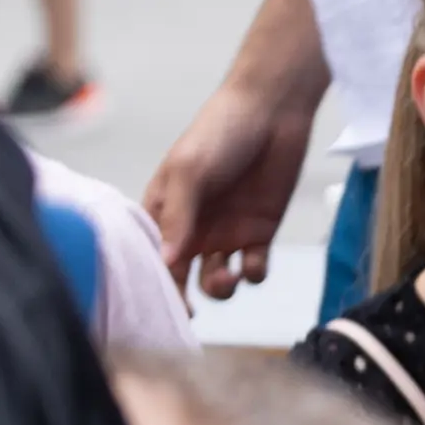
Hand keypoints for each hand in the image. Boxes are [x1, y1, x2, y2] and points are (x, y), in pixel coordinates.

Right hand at [144, 73, 324, 300]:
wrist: (271, 112)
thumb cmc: (218, 133)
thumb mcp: (188, 170)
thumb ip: (178, 215)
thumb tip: (167, 261)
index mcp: (163, 212)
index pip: (153, 257)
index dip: (155, 283)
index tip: (161, 305)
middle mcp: (192, 228)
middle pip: (182, 276)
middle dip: (185, 298)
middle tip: (192, 311)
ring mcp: (227, 232)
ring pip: (217, 279)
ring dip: (220, 287)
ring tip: (227, 276)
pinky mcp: (260, 233)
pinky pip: (254, 268)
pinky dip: (253, 274)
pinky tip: (252, 264)